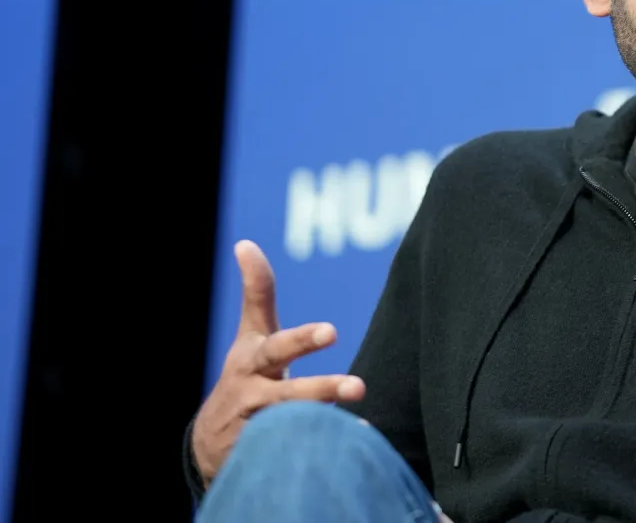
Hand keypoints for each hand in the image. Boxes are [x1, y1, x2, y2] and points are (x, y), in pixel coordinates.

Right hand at [191, 240, 365, 483]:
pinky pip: (299, 453)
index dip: (303, 340)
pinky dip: (326, 449)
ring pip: (293, 429)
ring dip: (325, 423)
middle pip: (289, 395)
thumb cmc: (246, 373)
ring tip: (358, 413)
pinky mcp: (268, 456)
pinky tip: (358, 444)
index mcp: (254, 361)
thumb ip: (257, 293)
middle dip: (320, 389)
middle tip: (357, 386)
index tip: (332, 333)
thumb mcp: (250, 335)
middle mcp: (255, 396)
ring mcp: (260, 430)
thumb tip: (246, 243)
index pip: (279, 347)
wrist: (213, 438)